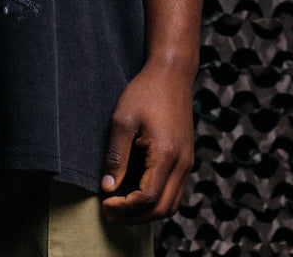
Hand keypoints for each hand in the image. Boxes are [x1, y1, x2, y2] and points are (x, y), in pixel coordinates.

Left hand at [100, 61, 194, 223]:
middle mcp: (182, 164)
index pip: (148, 198)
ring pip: (171, 204)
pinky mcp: (186, 159)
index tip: (105, 203)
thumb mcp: (122, 120)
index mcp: (167, 154)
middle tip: (110, 213)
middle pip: (163, 209)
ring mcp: (187, 163)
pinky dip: (157, 201)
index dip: (125, 207)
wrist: (171, 75)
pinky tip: (136, 194)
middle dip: (135, 217)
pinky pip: (174, 192)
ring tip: (121, 208)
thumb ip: (116, 156)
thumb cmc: (145, 92)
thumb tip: (107, 187)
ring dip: (147, 213)